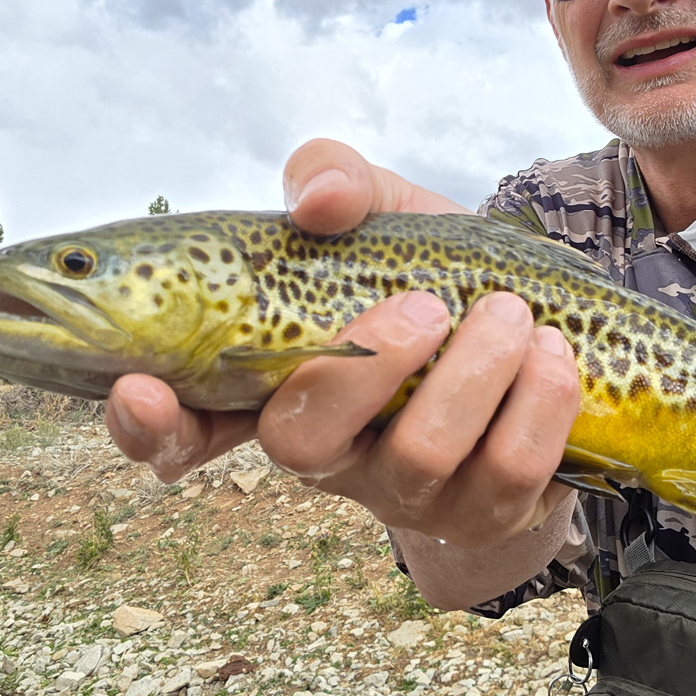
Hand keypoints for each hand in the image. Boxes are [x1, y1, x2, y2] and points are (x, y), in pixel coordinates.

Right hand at [106, 139, 580, 546]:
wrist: (540, 342)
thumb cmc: (433, 279)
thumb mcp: (382, 215)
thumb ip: (335, 181)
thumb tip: (317, 199)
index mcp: (277, 380)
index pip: (184, 423)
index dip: (149, 423)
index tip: (142, 389)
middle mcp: (324, 447)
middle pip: (301, 442)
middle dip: (363, 366)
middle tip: (426, 306)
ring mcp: (399, 490)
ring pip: (418, 455)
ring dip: (473, 372)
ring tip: (511, 312)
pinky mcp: (480, 513)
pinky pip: (506, 473)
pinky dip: (538, 402)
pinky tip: (553, 354)